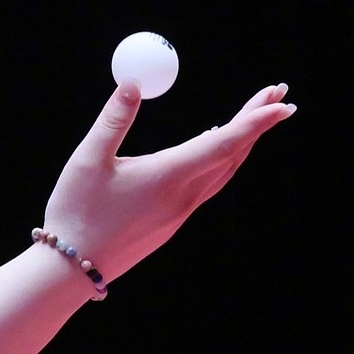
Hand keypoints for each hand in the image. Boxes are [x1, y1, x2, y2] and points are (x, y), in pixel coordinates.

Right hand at [42, 81, 295, 283]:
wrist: (71, 270)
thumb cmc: (77, 213)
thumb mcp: (88, 160)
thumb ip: (113, 120)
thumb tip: (132, 83)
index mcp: (169, 176)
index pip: (225, 142)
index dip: (257, 119)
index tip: (283, 100)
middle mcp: (183, 196)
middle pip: (233, 154)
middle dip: (257, 122)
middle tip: (276, 93)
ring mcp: (180, 213)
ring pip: (224, 172)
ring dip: (243, 143)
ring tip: (255, 118)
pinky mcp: (171, 223)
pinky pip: (208, 186)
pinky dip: (222, 161)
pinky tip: (215, 151)